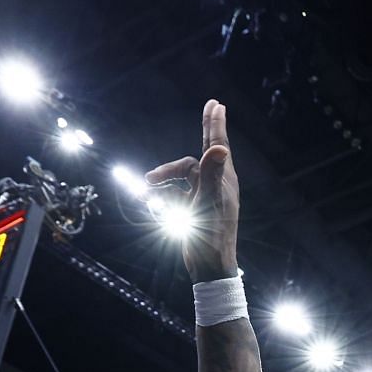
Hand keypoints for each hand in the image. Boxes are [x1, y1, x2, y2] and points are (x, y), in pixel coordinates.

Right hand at [146, 99, 240, 282]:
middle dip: (206, 129)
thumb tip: (219, 148)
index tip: (216, 103)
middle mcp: (216, 184)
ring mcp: (204, 196)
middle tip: (210, 106)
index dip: (215, 123)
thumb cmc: (213, 237)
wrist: (208, 267)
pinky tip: (150, 200)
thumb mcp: (210, 202)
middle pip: (206, 150)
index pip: (218, 144)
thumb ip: (212, 174)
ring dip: (164, 177)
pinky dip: (163, 195)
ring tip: (148, 182)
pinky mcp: (194, 208)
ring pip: (181, 176)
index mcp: (224, 180)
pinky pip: (175, 194)